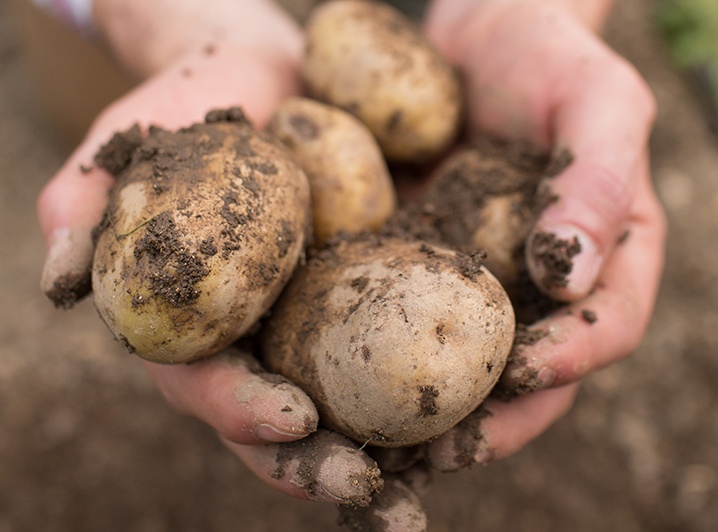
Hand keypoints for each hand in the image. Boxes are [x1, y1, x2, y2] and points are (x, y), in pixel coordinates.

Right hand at [35, 9, 383, 504]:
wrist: (266, 77)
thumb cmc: (187, 109)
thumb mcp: (124, 147)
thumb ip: (83, 210)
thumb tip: (55, 284)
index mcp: (193, 323)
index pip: (207, 385)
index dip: (241, 410)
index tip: (292, 420)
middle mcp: (256, 338)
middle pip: (280, 420)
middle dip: (316, 463)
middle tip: (366, 490)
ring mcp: (314, 321)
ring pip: (346, 400)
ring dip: (387, 447)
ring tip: (431, 479)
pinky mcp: (366, 292)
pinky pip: (397, 341)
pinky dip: (428, 375)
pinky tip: (476, 400)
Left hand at [420, 0, 666, 469]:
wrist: (480, 38)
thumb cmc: (552, 58)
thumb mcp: (597, 100)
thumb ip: (598, 180)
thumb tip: (569, 274)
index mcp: (607, 257)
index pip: (606, 327)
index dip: (571, 361)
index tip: (525, 375)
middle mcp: (543, 284)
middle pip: (532, 375)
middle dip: (493, 421)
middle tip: (444, 452)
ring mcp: (480, 280)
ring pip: (463, 362)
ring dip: (427, 411)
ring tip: (380, 442)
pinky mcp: (422, 265)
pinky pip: (402, 316)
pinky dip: (376, 353)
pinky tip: (337, 374)